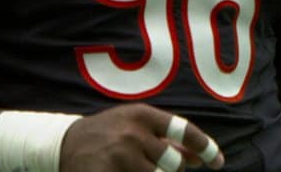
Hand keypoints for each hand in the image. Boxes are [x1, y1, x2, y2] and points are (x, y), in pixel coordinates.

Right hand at [60, 103, 225, 171]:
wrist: (61, 144)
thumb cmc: (107, 135)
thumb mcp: (136, 129)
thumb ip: (167, 141)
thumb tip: (200, 160)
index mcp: (141, 115)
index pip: (183, 129)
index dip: (205, 147)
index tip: (218, 163)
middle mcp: (132, 132)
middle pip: (173, 163)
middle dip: (168, 169)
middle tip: (148, 166)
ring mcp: (119, 155)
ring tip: (130, 168)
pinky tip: (121, 171)